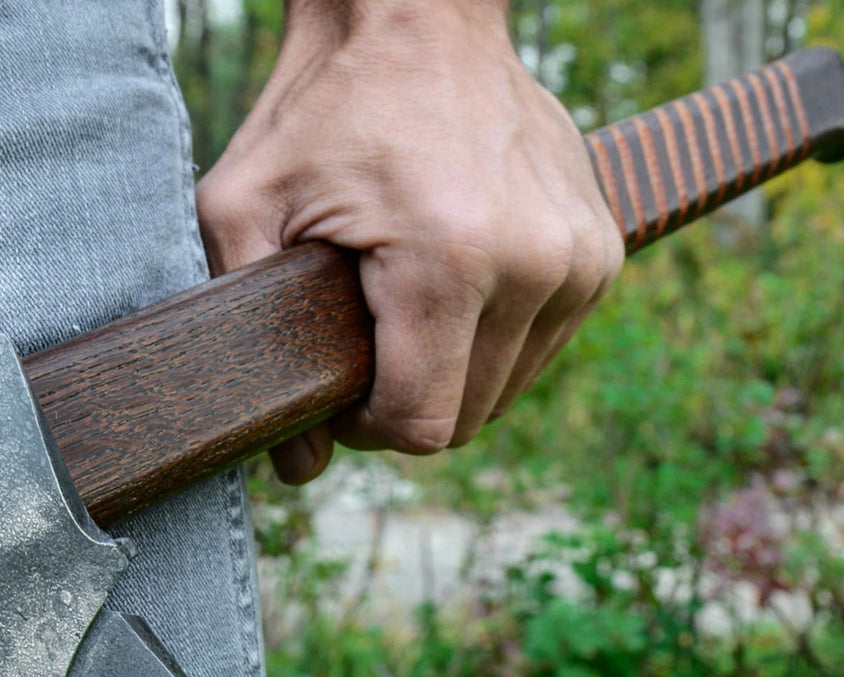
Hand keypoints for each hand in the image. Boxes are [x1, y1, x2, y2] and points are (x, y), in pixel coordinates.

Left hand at [195, 0, 623, 483]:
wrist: (418, 14)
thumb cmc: (323, 108)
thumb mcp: (240, 208)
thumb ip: (254, 336)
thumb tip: (295, 464)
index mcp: (451, 260)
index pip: (423, 427)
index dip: (367, 429)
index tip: (338, 387)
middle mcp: (537, 265)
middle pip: (469, 419)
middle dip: (407, 403)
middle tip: (363, 341)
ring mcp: (581, 259)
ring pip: (509, 391)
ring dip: (453, 372)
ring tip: (406, 306)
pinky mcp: (603, 251)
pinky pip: (542, 346)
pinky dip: (495, 338)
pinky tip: (456, 282)